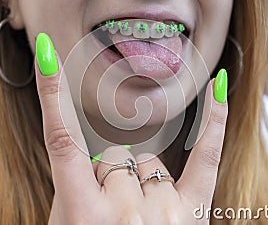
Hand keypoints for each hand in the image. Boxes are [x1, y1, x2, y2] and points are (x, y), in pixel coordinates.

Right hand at [35, 33, 227, 223]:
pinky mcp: (193, 211)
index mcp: (81, 214)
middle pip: (112, 158)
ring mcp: (162, 210)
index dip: (50, 96)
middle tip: (111, 217)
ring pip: (145, 162)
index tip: (48, 58)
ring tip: (137, 219)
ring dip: (138, 182)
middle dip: (108, 181)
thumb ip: (76, 194)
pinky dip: (214, 120)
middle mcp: (123, 209)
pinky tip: (220, 86)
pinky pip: (207, 155)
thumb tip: (91, 164)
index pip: (61, 140)